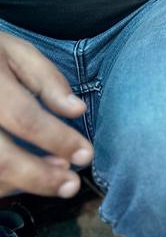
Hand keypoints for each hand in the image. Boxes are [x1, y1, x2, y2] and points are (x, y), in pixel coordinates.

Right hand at [0, 31, 93, 197]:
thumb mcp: (15, 51)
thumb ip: (46, 79)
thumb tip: (76, 110)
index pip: (25, 118)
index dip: (58, 140)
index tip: (85, 154)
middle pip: (2, 159)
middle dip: (41, 178)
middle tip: (71, 185)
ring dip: (24, 183)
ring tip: (56, 175)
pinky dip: (4, 184)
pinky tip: (24, 177)